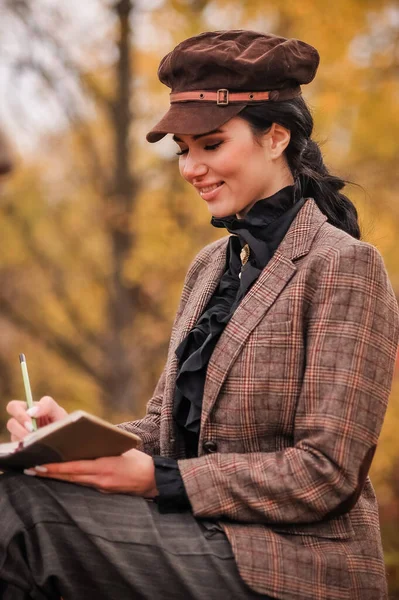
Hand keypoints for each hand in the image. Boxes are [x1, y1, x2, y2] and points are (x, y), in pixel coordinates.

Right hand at [6, 396, 67, 441]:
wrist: (67, 439)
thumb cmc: (62, 422)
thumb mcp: (58, 411)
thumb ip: (47, 405)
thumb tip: (31, 411)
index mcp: (28, 410)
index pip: (13, 407)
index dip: (19, 413)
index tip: (31, 420)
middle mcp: (22, 422)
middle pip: (11, 423)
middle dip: (20, 428)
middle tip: (32, 431)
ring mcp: (21, 435)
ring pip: (13, 436)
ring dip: (24, 437)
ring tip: (36, 439)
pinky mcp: (22, 446)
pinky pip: (18, 446)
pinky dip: (26, 445)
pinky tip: (35, 445)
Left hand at [24, 448, 158, 497]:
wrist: (152, 479)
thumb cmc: (137, 460)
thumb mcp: (119, 449)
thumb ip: (101, 448)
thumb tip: (82, 442)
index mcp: (104, 466)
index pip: (74, 467)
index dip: (56, 468)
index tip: (40, 465)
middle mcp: (100, 479)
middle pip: (69, 477)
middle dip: (50, 473)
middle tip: (31, 468)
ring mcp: (101, 487)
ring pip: (74, 481)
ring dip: (57, 476)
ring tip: (40, 471)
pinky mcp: (103, 491)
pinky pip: (83, 484)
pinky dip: (70, 479)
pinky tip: (61, 476)